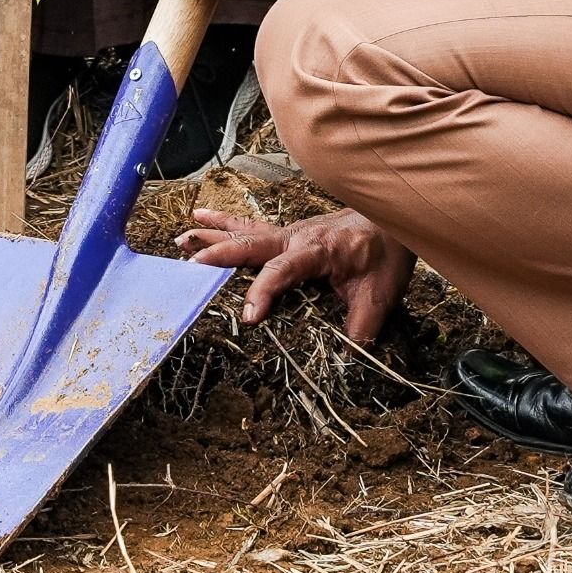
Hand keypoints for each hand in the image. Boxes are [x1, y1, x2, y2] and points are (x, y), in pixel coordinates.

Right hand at [177, 207, 414, 344]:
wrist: (390, 222)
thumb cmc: (384, 255)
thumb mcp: (380, 294)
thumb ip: (362, 324)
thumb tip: (348, 354)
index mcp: (318, 251)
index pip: (282, 270)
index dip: (264, 292)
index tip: (249, 317)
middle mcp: (297, 237)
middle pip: (252, 245)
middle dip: (221, 256)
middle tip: (192, 269)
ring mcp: (289, 232)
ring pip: (244, 232)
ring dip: (213, 236)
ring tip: (181, 241)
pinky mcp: (286, 234)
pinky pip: (249, 226)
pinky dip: (223, 222)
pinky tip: (198, 218)